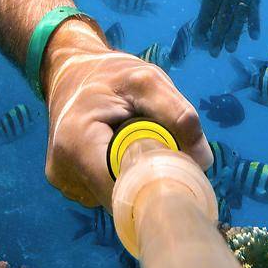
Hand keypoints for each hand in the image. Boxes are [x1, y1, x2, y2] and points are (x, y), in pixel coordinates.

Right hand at [40, 20, 209, 208]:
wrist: (71, 70)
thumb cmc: (110, 73)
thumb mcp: (147, 81)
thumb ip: (177, 113)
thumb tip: (203, 160)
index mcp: (77, 144)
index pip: (122, 191)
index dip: (153, 187)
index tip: (175, 173)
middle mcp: (64, 171)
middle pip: (118, 197)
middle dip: (145, 181)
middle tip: (160, 153)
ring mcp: (64, 181)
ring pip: (112, 197)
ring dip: (132, 177)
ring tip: (134, 144)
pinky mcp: (68, 183)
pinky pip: (103, 191)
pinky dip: (118, 176)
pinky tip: (118, 151)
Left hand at [167, 0, 261, 55]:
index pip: (209, 6)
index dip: (204, 24)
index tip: (199, 39)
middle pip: (224, 15)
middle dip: (218, 35)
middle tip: (213, 53)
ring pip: (239, 15)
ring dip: (234, 33)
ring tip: (229, 49)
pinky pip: (254, 8)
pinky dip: (254, 22)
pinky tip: (253, 35)